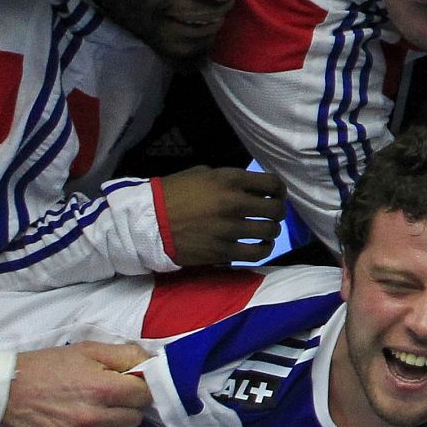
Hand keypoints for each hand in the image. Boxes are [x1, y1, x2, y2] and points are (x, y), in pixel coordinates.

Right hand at [3, 342, 151, 426]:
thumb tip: (154, 364)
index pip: (146, 396)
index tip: (130, 388)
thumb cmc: (49, 367)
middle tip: (112, 403)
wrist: (6, 388)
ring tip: (102, 421)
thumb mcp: (89, 350)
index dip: (141, 390)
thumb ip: (127, 355)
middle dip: (128, 409)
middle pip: (134, 419)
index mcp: (103, 388)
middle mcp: (92, 417)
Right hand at [161, 167, 286, 265]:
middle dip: (277, 212)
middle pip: (276, 209)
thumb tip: (249, 187)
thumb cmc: (171, 194)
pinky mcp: (224, 250)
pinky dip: (264, 249)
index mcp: (229, 179)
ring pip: (270, 231)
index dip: (279, 191)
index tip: (276, 196)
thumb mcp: (200, 174)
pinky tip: (261, 246)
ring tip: (265, 231)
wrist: (146, 221)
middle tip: (271, 215)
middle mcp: (234, 202)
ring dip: (271, 231)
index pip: (272, 184)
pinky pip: (257, 252)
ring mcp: (230, 228)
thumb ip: (228, 179)